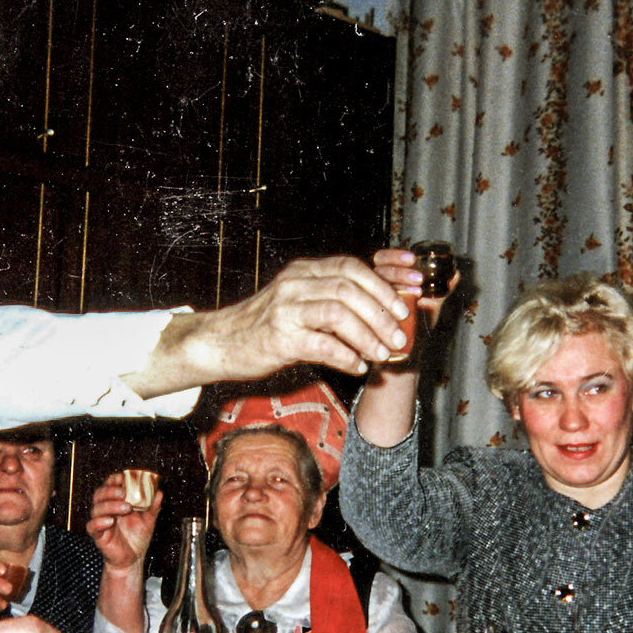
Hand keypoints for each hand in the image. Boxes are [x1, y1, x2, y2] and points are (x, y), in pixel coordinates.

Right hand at [86, 472, 161, 570]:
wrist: (133, 559)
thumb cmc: (137, 538)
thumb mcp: (148, 520)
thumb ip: (153, 506)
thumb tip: (159, 492)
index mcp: (116, 502)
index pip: (109, 486)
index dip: (113, 479)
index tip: (122, 477)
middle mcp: (106, 510)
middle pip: (100, 494)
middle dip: (110, 490)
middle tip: (123, 492)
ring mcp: (101, 522)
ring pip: (96, 509)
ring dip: (110, 505)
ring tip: (126, 508)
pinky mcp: (98, 535)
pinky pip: (92, 526)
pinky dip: (99, 522)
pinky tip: (110, 521)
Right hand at [126, 253, 410, 396]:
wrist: (219, 343)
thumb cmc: (264, 326)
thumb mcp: (297, 300)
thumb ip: (330, 298)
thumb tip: (379, 308)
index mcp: (304, 271)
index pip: (352, 266)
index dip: (385, 278)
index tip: (412, 290)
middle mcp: (295, 284)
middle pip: (350, 288)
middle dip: (382, 311)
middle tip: (400, 334)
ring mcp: (285, 310)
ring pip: (339, 312)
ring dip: (368, 334)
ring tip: (382, 353)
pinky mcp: (278, 338)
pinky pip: (322, 344)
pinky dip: (346, 356)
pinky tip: (357, 367)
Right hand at [372, 248, 458, 323]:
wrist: (411, 352)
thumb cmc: (416, 328)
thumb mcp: (431, 306)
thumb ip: (441, 290)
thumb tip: (454, 274)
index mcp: (385, 281)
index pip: (382, 260)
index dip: (394, 256)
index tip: (411, 258)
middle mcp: (374, 290)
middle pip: (377, 272)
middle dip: (398, 272)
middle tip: (418, 278)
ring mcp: (370, 304)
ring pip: (374, 288)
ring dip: (396, 286)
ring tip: (417, 291)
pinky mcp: (369, 321)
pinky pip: (374, 308)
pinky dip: (390, 304)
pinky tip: (406, 307)